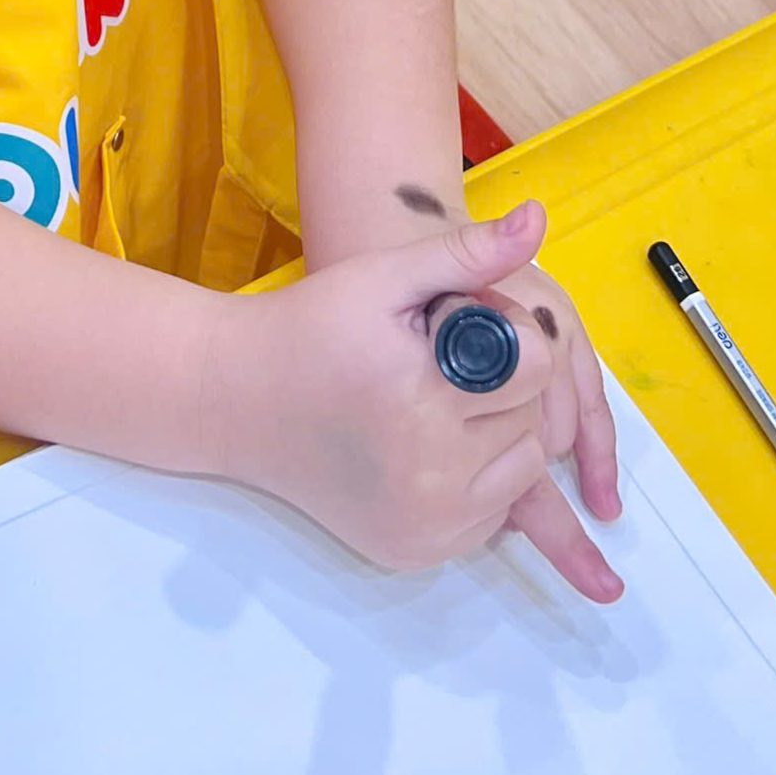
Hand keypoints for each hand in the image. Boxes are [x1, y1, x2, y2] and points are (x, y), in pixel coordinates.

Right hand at [209, 200, 622, 602]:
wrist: (237, 403)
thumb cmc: (312, 327)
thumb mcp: (382, 277)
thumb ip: (465, 252)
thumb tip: (538, 219)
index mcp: (420, 403)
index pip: (536, 370)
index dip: (506, 337)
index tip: (452, 328)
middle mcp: (429, 479)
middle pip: (532, 424)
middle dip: (504, 388)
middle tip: (439, 365)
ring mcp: (426, 528)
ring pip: (521, 473)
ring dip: (497, 435)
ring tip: (435, 405)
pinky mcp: (418, 555)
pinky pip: (491, 514)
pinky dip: (476, 480)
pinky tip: (426, 447)